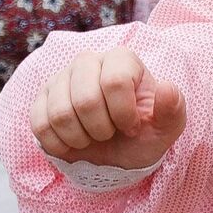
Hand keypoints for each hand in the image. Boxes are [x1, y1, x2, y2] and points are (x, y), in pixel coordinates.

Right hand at [30, 47, 185, 170]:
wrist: (115, 153)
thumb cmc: (143, 133)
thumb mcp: (166, 127)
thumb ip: (173, 108)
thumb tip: (166, 87)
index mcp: (122, 59)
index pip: (115, 82)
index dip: (124, 114)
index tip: (133, 126)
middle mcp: (88, 61)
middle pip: (85, 99)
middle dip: (102, 129)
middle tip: (110, 133)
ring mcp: (60, 78)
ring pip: (61, 114)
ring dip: (81, 138)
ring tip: (93, 136)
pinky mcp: (40, 99)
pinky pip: (40, 125)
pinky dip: (60, 144)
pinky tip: (74, 142)